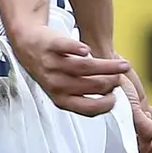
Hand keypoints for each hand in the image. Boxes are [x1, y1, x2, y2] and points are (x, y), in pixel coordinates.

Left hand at [9, 25, 128, 116]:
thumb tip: (111, 98)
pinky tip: (88, 50)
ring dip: (108, 66)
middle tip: (121, 77)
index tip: (115, 97)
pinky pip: (64, 48)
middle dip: (111, 82)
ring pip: (84, 67)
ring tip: (123, 65)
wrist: (28, 44)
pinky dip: (76, 49)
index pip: (88, 108)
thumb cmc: (51, 69)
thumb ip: (82, 94)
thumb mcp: (62, 90)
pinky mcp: (51, 45)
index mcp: (61, 99)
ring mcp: (52, 64)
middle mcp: (56, 84)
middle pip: (91, 85)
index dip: (105, 104)